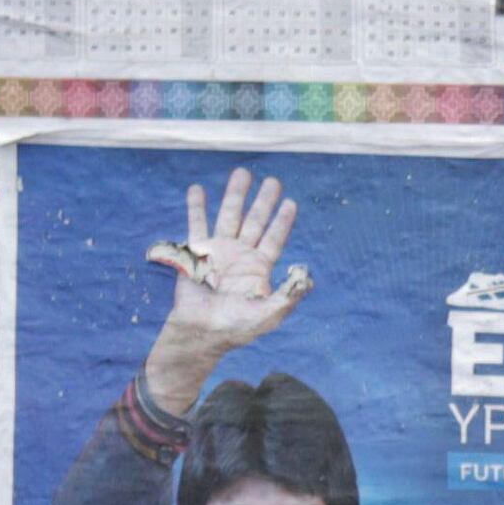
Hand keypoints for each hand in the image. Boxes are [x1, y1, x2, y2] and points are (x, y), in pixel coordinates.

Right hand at [142, 169, 309, 411]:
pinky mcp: (196, 252)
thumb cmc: (235, 327)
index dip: (283, 221)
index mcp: (259, 268)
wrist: (201, 331)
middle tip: (272, 180)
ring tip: (242, 173)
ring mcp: (219, 251)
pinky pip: (196, 224)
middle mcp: (241, 255)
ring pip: (229, 216)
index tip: (291, 202)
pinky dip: (196, 207)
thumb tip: (308, 277)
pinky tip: (198, 189)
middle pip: (255, 221)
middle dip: (263, 201)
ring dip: (235, 195)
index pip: (275, 238)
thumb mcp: (268, 315)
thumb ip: (288, 296)